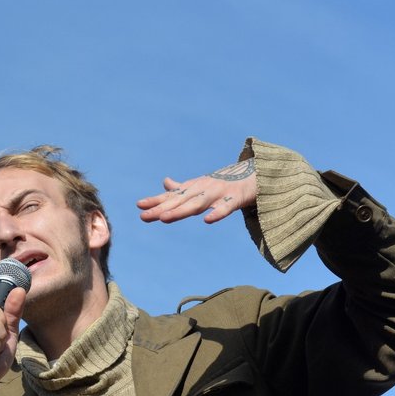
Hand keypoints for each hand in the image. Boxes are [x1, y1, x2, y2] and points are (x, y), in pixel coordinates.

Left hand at [137, 158, 257, 223]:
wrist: (255, 174)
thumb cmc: (223, 183)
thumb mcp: (200, 185)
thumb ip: (181, 188)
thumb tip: (165, 182)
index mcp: (194, 188)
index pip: (171, 196)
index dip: (155, 201)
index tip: (139, 206)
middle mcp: (202, 189)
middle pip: (179, 202)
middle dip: (161, 209)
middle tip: (144, 216)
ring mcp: (218, 193)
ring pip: (196, 204)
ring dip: (180, 211)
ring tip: (164, 218)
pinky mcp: (235, 199)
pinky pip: (225, 208)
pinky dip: (216, 213)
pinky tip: (207, 221)